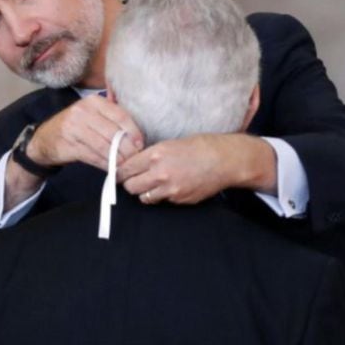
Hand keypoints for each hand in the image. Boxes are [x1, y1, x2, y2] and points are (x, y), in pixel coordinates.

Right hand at [26, 96, 144, 170]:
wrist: (44, 139)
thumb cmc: (75, 127)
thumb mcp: (91, 115)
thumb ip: (111, 120)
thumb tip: (136, 138)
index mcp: (93, 102)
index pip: (120, 115)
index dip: (133, 131)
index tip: (140, 144)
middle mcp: (83, 111)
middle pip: (113, 132)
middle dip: (127, 149)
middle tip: (135, 159)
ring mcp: (74, 128)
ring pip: (104, 146)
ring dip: (117, 159)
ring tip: (125, 166)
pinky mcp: (69, 145)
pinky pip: (93, 157)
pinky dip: (105, 164)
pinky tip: (111, 169)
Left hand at [118, 133, 276, 204]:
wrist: (226, 160)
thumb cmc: (201, 146)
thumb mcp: (171, 143)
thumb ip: (152, 155)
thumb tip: (134, 163)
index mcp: (156, 154)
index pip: (125, 168)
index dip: (120, 172)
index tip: (119, 173)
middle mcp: (160, 173)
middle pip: (130, 186)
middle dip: (130, 183)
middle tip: (134, 179)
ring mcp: (170, 189)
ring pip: (143, 197)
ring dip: (144, 191)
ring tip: (152, 183)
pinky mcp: (179, 199)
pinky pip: (162, 201)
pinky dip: (162, 195)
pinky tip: (171, 186)